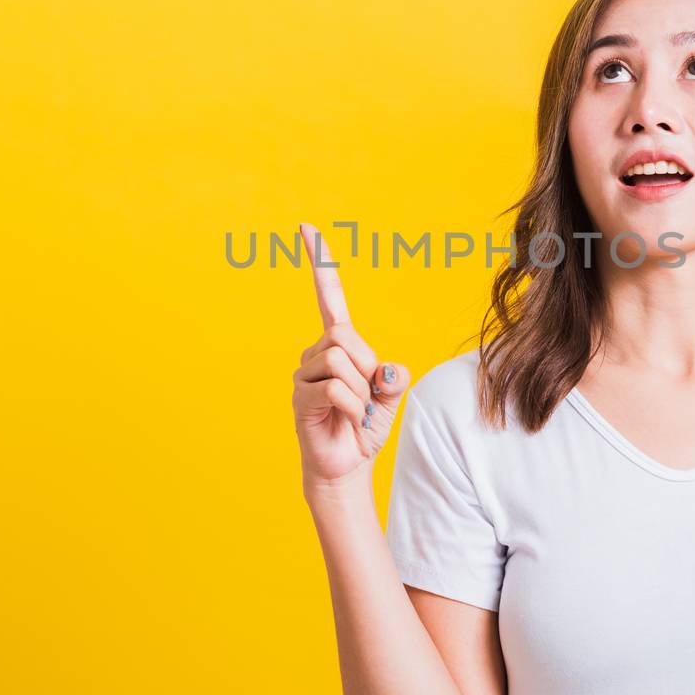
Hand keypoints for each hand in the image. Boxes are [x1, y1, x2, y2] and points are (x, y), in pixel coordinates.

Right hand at [291, 222, 410, 488]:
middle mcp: (315, 352)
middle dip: (367, 367)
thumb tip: (385, 370)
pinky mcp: (301, 398)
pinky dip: (352, 407)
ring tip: (354, 412)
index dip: (320, 263)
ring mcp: (304, 375)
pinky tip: (347, 420)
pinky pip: (336, 389)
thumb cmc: (364, 427)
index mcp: (338, 344)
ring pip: (342, 363)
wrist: (346, 467)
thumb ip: (393, 377)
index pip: (328, 296)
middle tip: (365, 397)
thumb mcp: (389, 397)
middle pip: (346, 337)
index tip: (306, 227)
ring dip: (361, 393)